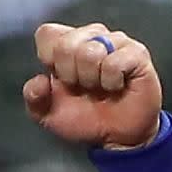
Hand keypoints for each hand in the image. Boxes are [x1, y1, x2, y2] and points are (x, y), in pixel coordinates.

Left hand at [21, 20, 168, 151]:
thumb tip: (40, 80)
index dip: (49, 59)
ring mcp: (116, 41)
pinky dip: (111, 82)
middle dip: (71, 74)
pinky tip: (117, 86)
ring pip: (91, 51)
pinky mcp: (136, 53)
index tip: (62, 79)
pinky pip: (114, 62)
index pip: (47, 33)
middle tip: (84, 87)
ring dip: (93, 79)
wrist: (119, 137)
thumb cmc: (87, 119)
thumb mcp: (48, 114)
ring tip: (101, 87)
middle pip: (66, 43)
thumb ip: (34, 97)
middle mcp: (91, 36)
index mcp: (67, 43)